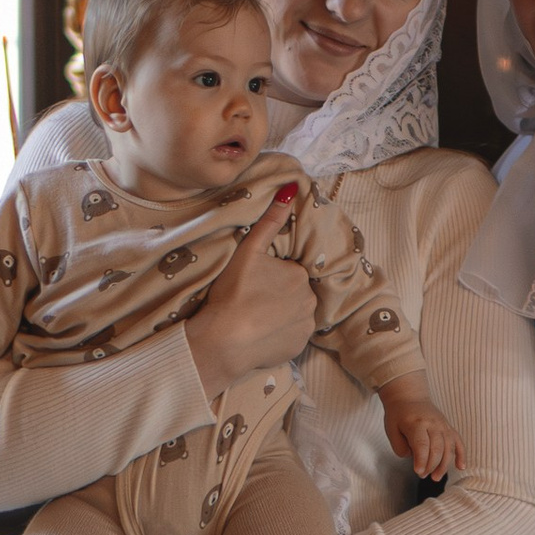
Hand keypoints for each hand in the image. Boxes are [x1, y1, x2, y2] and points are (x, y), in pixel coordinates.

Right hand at [187, 188, 316, 394]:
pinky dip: (279, 334)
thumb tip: (290, 188)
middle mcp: (310, 299)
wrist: (224, 341)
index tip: (251, 284)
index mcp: (299, 274)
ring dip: (280, 314)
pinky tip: (260, 333)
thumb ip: (270, 222)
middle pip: (293, 292)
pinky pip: (292, 336)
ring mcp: (306, 325)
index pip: (287, 271)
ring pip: (294, 313)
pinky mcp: (298, 346)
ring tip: (254, 317)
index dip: (268, 277)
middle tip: (250, 300)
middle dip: (277, 294)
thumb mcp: (249, 252)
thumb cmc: (233, 293)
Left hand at [379, 379, 461, 480]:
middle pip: (437, 448)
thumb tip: (414, 459)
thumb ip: (400, 447)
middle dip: (431, 465)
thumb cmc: (398, 415)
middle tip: (422, 475)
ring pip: (449, 447)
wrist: (410, 397)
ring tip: (435, 477)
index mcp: (416, 423)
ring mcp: (443, 425)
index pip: (422, 445)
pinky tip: (460, 467)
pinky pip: (458, 441)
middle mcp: (433, 423)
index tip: (418, 472)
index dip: (421, 460)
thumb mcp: (391, 430)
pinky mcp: (448, 427)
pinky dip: (461, 455)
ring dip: (444, 465)